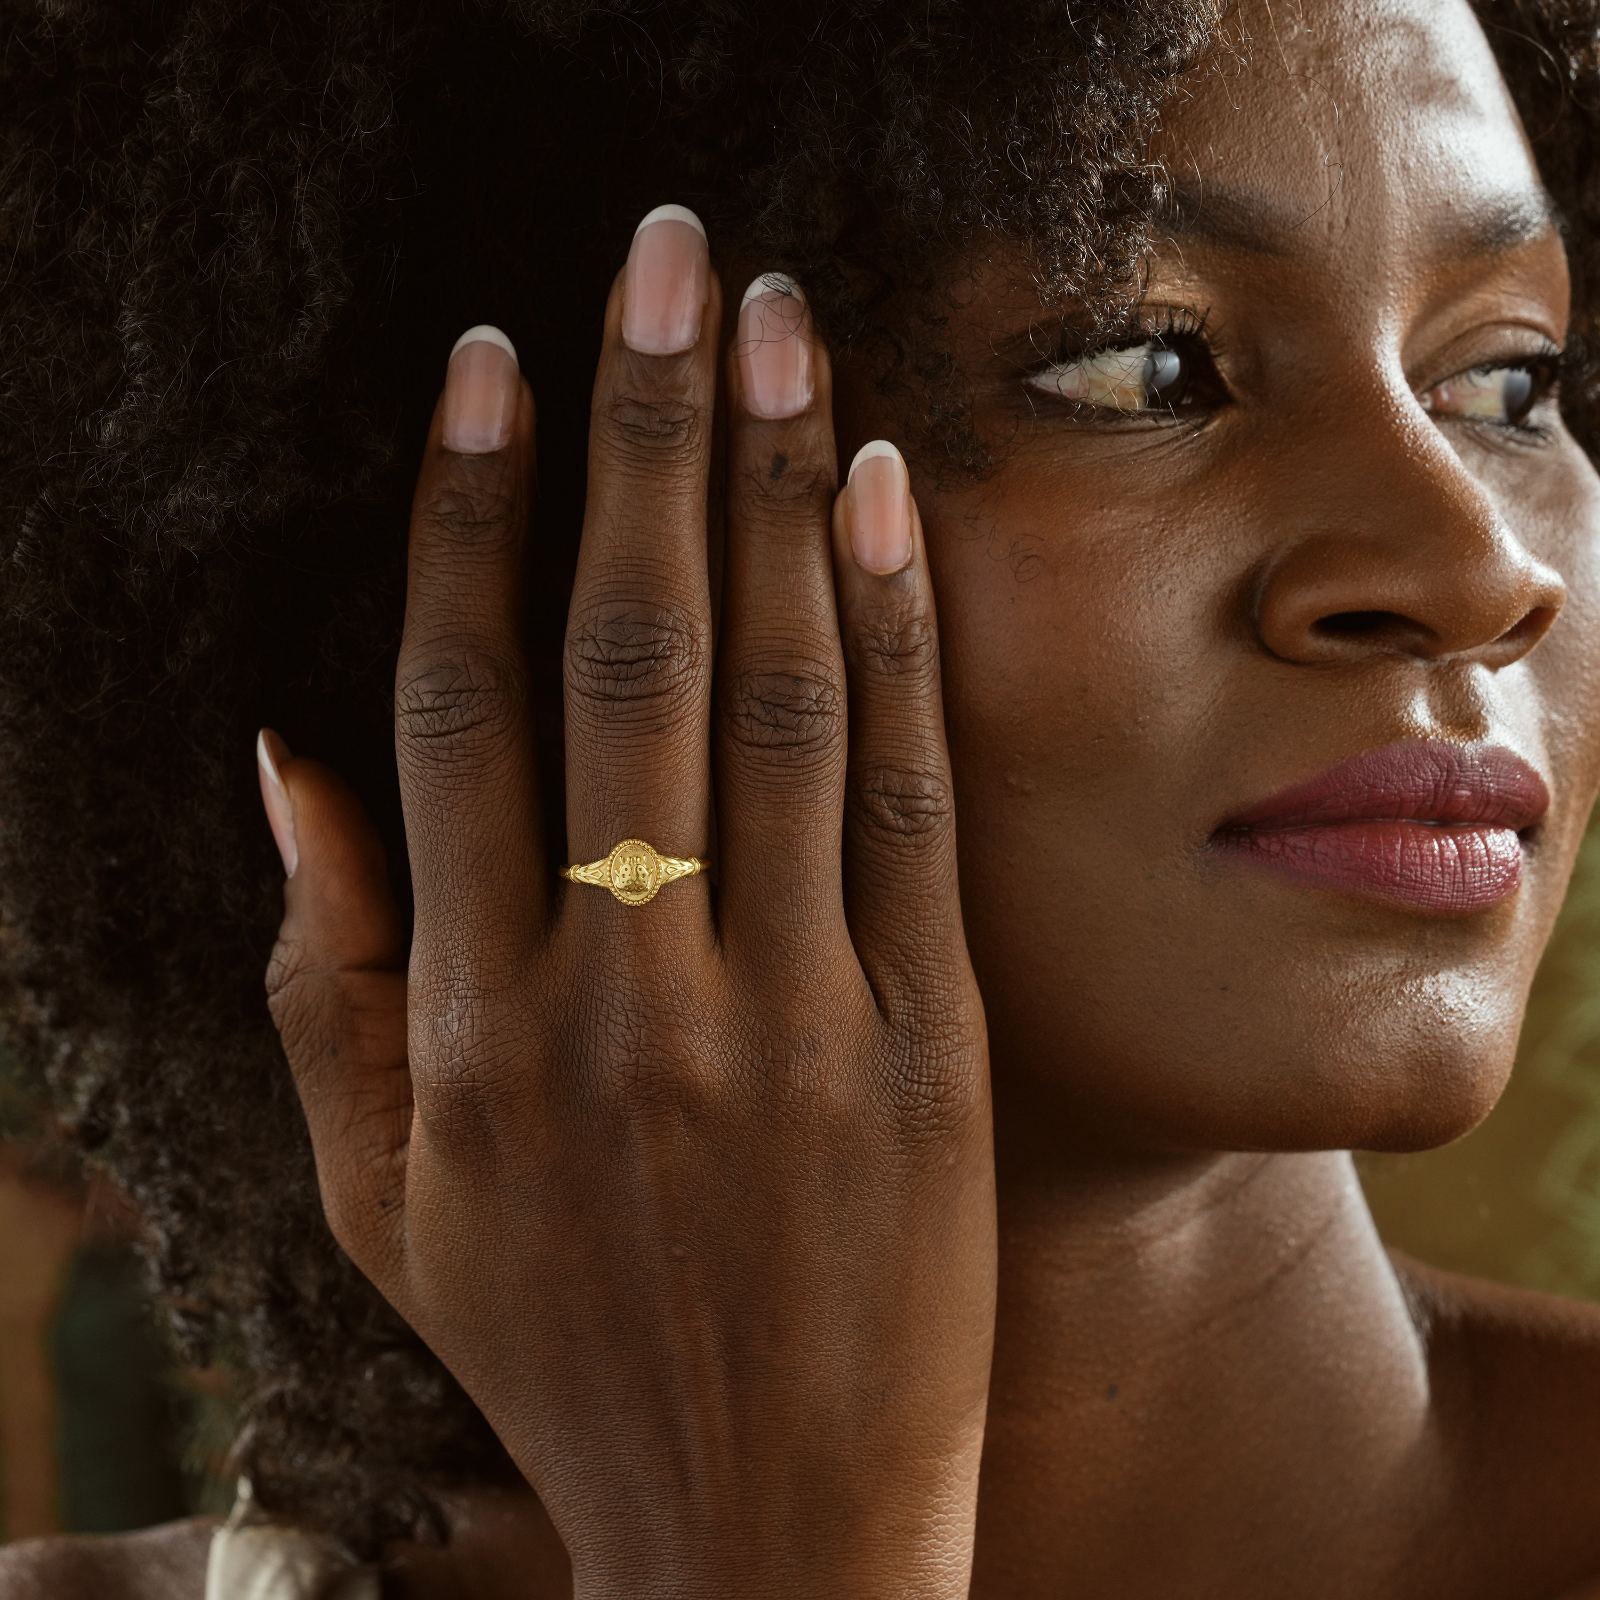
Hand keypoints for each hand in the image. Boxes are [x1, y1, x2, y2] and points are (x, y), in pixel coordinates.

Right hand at [259, 204, 996, 1599]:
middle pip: (623, 653)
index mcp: (467, 1026)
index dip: (468, 514)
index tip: (488, 367)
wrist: (765, 1537)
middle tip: (658, 262)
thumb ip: (320, 976)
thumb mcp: (381, 1198)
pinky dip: (891, 639)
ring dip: (766, 491)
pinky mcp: (926, 1047)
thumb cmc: (565, 1356)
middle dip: (636, 433)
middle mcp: (620, 994)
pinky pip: (904, 805)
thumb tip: (280, 763)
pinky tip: (879, 496)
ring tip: (770, 328)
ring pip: (771, 698)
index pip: (457, 704)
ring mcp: (786, 1015)